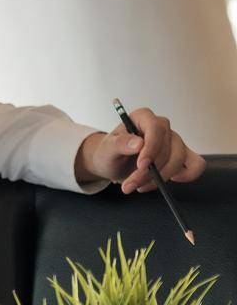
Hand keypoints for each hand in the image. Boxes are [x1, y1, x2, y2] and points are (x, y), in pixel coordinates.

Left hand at [75, 108, 205, 192]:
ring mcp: (174, 140)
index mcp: (142, 117)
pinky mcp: (182, 155)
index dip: (151, 148)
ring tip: (140, 186)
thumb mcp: (107, 149)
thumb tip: (138, 143)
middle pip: (166, 148)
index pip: (155, 128)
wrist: (114, 164)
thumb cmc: (110, 153)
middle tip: (131, 185)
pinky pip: (196, 163)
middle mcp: (161, 126)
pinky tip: (172, 180)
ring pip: (179, 159)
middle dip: (150, 171)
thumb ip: (120, 144)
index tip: (141, 165)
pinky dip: (188, 174)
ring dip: (161, 177)